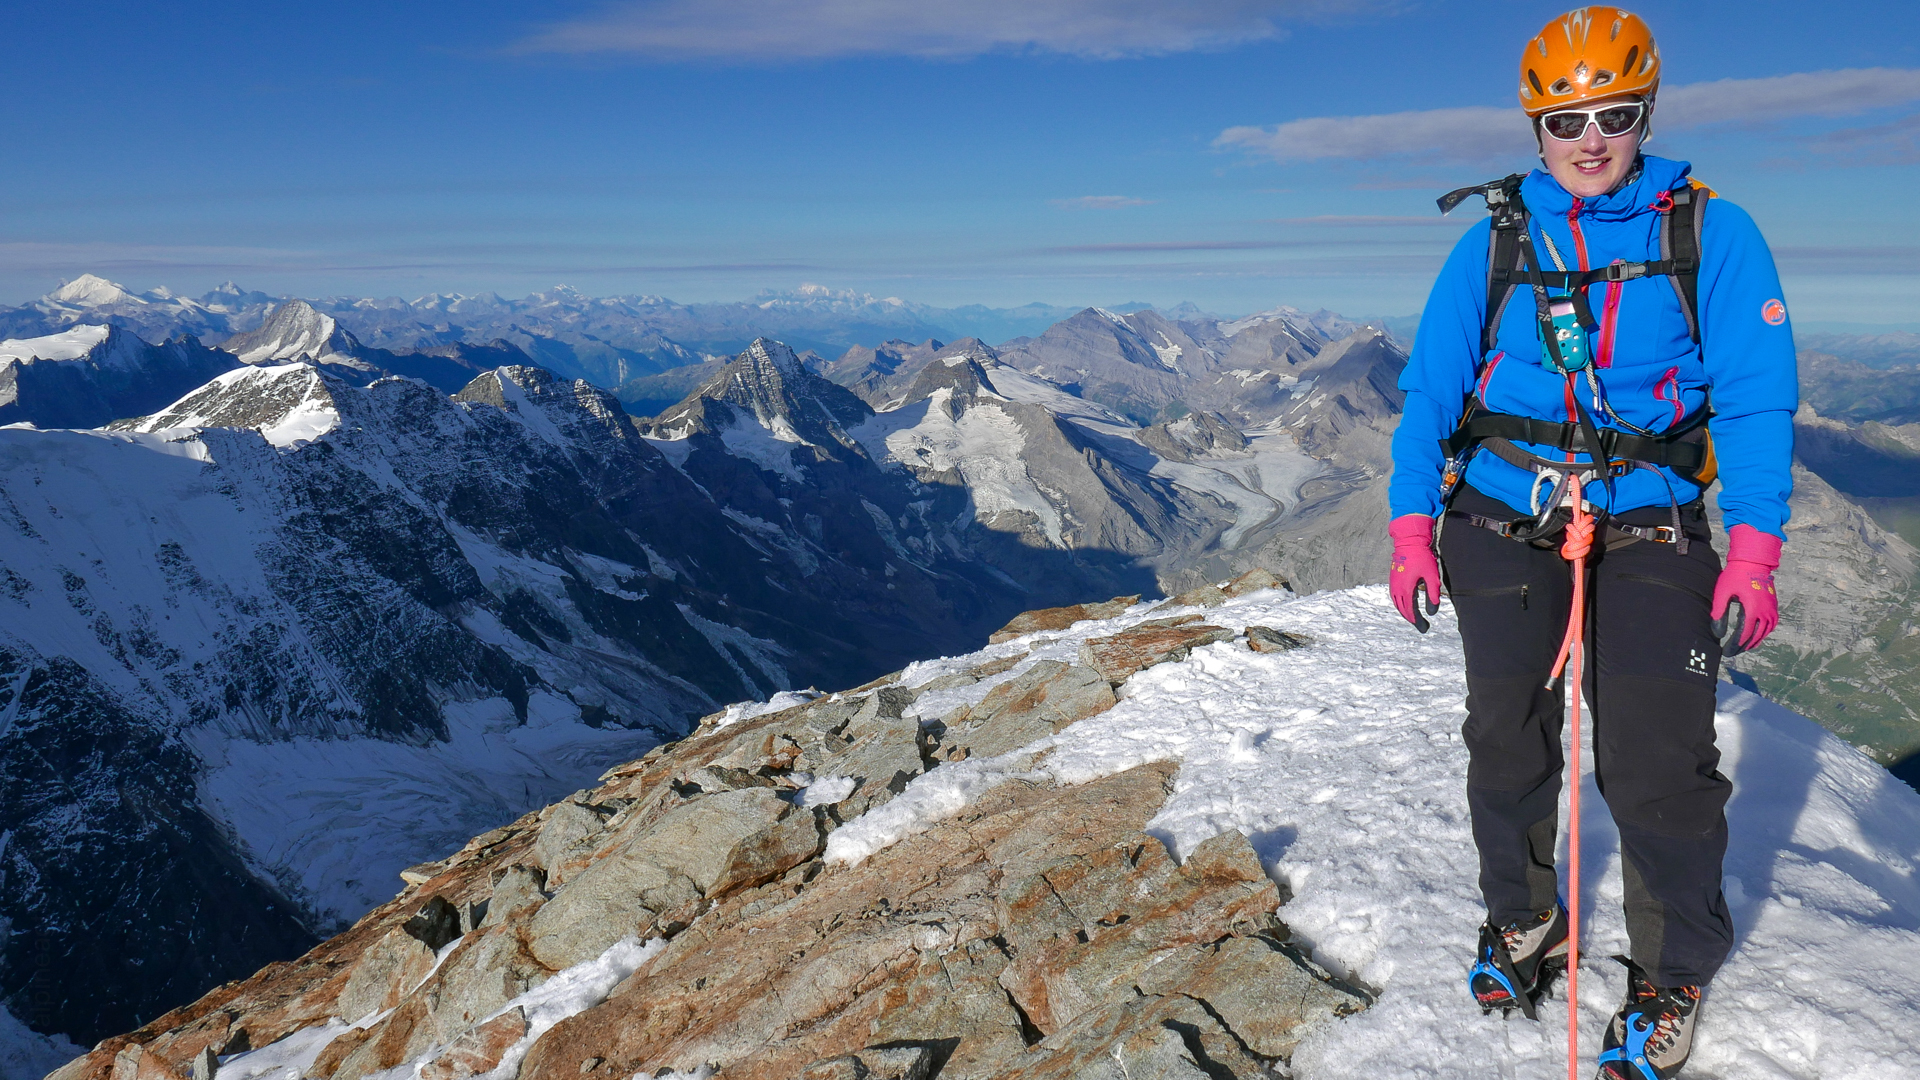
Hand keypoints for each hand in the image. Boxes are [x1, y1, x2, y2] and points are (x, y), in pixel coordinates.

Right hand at [1389, 514, 1442, 632]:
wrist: (1409, 542)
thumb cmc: (1422, 558)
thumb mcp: (1432, 577)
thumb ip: (1432, 595)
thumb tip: (1432, 612)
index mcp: (1405, 589)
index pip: (1410, 611)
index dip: (1417, 621)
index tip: (1424, 628)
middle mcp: (1396, 589)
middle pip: (1403, 610)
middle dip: (1412, 619)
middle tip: (1422, 627)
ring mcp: (1393, 584)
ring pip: (1397, 604)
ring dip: (1405, 612)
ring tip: (1414, 618)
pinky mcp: (1393, 579)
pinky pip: (1395, 597)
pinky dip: (1401, 604)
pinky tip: (1406, 604)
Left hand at [1711, 524, 1781, 654]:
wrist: (1753, 562)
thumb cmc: (1735, 575)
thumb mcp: (1722, 593)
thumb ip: (1719, 612)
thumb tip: (1717, 632)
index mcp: (1752, 609)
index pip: (1744, 633)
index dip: (1735, 644)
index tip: (1726, 652)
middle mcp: (1765, 611)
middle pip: (1755, 635)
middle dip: (1743, 646)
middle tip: (1732, 652)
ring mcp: (1771, 608)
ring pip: (1765, 631)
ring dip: (1755, 641)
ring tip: (1744, 647)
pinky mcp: (1773, 605)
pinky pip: (1771, 624)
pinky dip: (1764, 632)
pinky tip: (1757, 636)